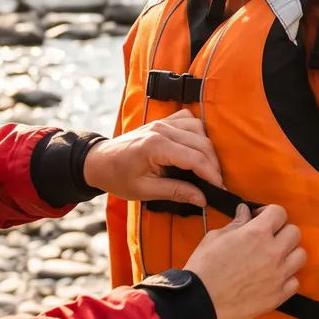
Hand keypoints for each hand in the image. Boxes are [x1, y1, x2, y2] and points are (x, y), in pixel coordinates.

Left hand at [83, 112, 220, 204]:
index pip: (194, 157)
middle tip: (216, 183)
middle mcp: (161, 129)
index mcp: (155, 146)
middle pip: (201, 142)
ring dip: (207, 148)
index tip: (219, 189)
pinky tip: (197, 148)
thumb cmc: (118, 177)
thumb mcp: (145, 191)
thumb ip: (175, 192)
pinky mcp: (162, 121)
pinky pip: (188, 119)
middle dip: (213, 164)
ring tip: (208, 168)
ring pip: (198, 129)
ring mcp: (162, 122)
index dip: (211, 174)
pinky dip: (198, 132)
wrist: (98, 162)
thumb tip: (202, 198)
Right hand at [184, 204, 305, 318]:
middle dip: (281, 231)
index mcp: (258, 233)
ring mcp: (279, 275)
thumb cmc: (204, 266)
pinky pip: (295, 281)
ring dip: (289, 253)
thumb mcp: (215, 237)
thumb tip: (246, 211)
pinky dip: (287, 278)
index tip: (259, 219)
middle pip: (295, 232)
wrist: (200, 302)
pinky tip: (273, 278)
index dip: (269, 213)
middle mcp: (274, 252)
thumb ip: (236, 223)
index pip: (280, 212)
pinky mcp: (279, 296)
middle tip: (267, 239)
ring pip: (301, 255)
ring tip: (274, 259)